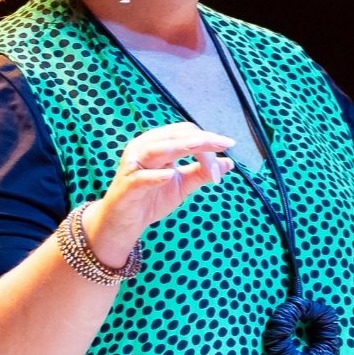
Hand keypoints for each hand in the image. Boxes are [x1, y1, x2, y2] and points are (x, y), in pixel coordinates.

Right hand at [84, 123, 237, 263]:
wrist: (125, 222)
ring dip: (183, 148)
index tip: (229, 151)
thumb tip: (228, 162)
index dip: (209, 140)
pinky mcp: (127, 185)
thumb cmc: (151, 199)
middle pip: (176, 135)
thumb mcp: (182, 185)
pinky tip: (170, 175)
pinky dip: (155, 175)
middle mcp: (144, 147)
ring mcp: (134, 165)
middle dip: (202, 142)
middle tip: (225, 147)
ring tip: (203, 149)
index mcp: (158, 143)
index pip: (186, 132)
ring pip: (158, 149)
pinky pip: (141, 177)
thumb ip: (202, 173)